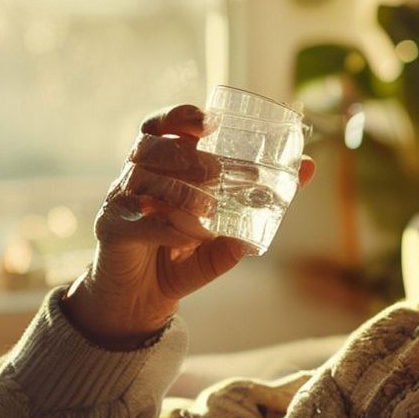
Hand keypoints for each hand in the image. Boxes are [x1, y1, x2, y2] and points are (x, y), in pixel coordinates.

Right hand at [61, 104, 315, 349]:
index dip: (179, 116)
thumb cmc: (179, 258)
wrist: (140, 301)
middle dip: (183, 154)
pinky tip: (187, 236)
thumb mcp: (223, 239)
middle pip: (149, 147)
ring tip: (207, 206)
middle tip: (215, 170)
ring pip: (141, 178)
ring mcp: (120, 203)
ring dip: (177, 189)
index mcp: (160, 168)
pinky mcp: (111, 232)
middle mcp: (135, 178)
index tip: (209, 121)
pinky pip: (136, 222)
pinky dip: (164, 227)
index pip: (161, 127)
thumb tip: (307, 171)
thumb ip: (263, 204)